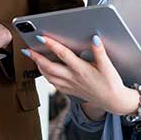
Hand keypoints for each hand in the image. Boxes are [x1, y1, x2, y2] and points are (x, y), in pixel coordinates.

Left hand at [22, 35, 137, 115]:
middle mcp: (73, 78)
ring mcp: (70, 86)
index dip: (51, 45)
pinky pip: (53, 83)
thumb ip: (100, 51)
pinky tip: (45, 70)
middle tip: (27, 50)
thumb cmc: (111, 84)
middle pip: (49, 67)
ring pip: (48, 76)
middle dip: (36, 58)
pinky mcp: (70, 91)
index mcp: (81, 70)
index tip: (41, 37)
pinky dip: (46, 76)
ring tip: (33, 58)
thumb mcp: (108, 66)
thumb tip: (95, 38)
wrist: (113, 101)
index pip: (63, 55)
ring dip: (39, 67)